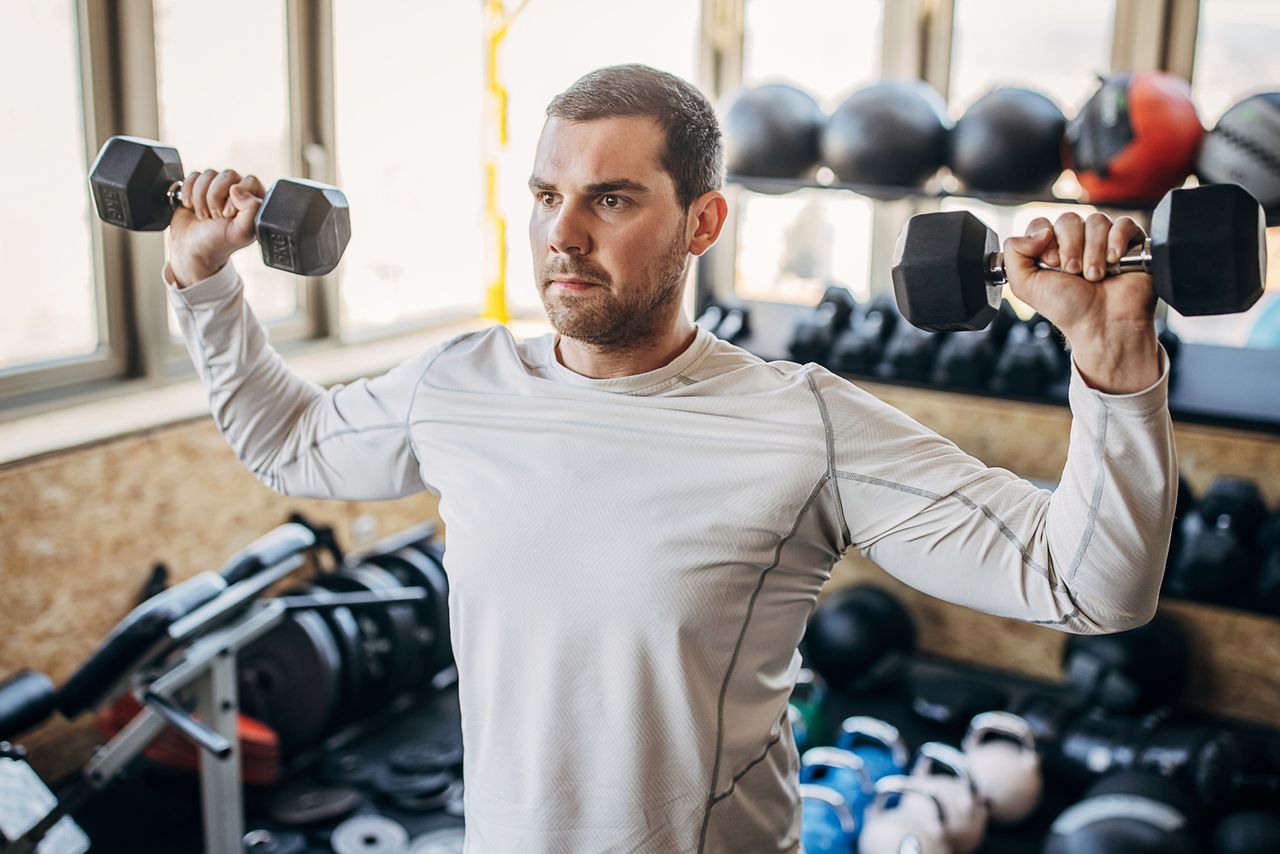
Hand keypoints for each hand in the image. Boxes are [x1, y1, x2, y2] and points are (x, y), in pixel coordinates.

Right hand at [164, 169, 265, 286]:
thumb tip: (236, 187)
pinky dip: (189, 192)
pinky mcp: (200, 186)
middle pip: (228, 175)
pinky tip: (192, 207)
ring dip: (201, 198)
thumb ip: (251, 210)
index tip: (227, 215)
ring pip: (210, 174)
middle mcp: (240, 191)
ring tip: (204, 216)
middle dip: (215, 198)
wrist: (192, 249)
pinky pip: (194, 176)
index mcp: (255, 201)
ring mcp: (219, 187)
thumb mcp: (241, 232)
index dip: (235, 197)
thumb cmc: (218, 242)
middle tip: (215, 217)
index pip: (249, 181)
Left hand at [1002, 212, 1159, 393]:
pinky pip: (1123, 223)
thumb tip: (1039, 230)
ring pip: (1096, 221)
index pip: (1042, 224)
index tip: (1052, 264)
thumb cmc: (1068, 308)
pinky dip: (1117, 240)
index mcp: (1049, 249)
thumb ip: (1013, 253)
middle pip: (1069, 220)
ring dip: (1093, 252)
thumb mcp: (1025, 285)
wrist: (1102, 323)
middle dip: (1070, 248)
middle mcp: (1076, 242)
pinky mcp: (1129, 242)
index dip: (1045, 241)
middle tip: (1074, 273)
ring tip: (1094, 276)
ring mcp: (1103, 241)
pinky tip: (1114, 260)